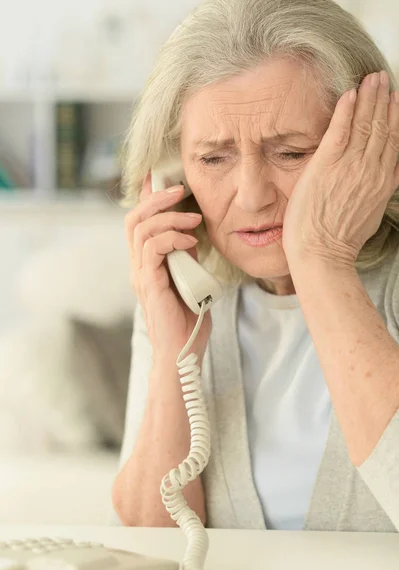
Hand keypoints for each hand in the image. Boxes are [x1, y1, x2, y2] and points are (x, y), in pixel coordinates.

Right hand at [125, 172, 210, 362]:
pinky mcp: (149, 284)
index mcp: (145, 264)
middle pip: (134, 218)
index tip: (159, 177)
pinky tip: (190, 242)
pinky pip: (152, 249)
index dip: (145, 197)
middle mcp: (138, 266)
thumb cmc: (187, 321)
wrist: (182, 353)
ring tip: (194, 221)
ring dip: (169, 218)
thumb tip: (191, 235)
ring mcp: (141, 275)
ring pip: (141, 229)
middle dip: (156, 198)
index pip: (138, 223)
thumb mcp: (189, 279)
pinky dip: (171, 238)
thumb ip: (184, 258)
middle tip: (180, 190)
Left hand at [282, 70, 398, 267]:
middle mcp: (370, 169)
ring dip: (369, 97)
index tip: (394, 100)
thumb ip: (381, 190)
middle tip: (383, 78)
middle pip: (381, 126)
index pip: (392, 141)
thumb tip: (388, 176)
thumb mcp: (372, 213)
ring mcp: (349, 166)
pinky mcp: (326, 165)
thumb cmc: (340, 240)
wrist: (321, 254)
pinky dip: (346, 110)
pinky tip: (350, 93)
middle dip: (383, 99)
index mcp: (383, 181)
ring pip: (365, 123)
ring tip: (372, 79)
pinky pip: (340, 130)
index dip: (394, 117)